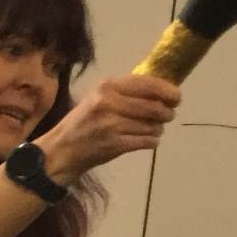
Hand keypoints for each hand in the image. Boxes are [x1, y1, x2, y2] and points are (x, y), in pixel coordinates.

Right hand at [39, 74, 179, 183]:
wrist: (60, 152)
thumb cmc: (82, 124)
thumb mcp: (97, 99)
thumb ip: (124, 92)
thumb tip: (162, 90)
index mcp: (106, 87)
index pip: (148, 84)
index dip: (168, 91)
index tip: (176, 97)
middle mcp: (109, 103)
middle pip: (155, 106)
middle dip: (166, 112)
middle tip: (167, 116)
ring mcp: (111, 125)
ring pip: (153, 125)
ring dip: (158, 129)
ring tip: (151, 129)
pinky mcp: (114, 144)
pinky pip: (147, 141)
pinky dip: (152, 141)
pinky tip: (147, 140)